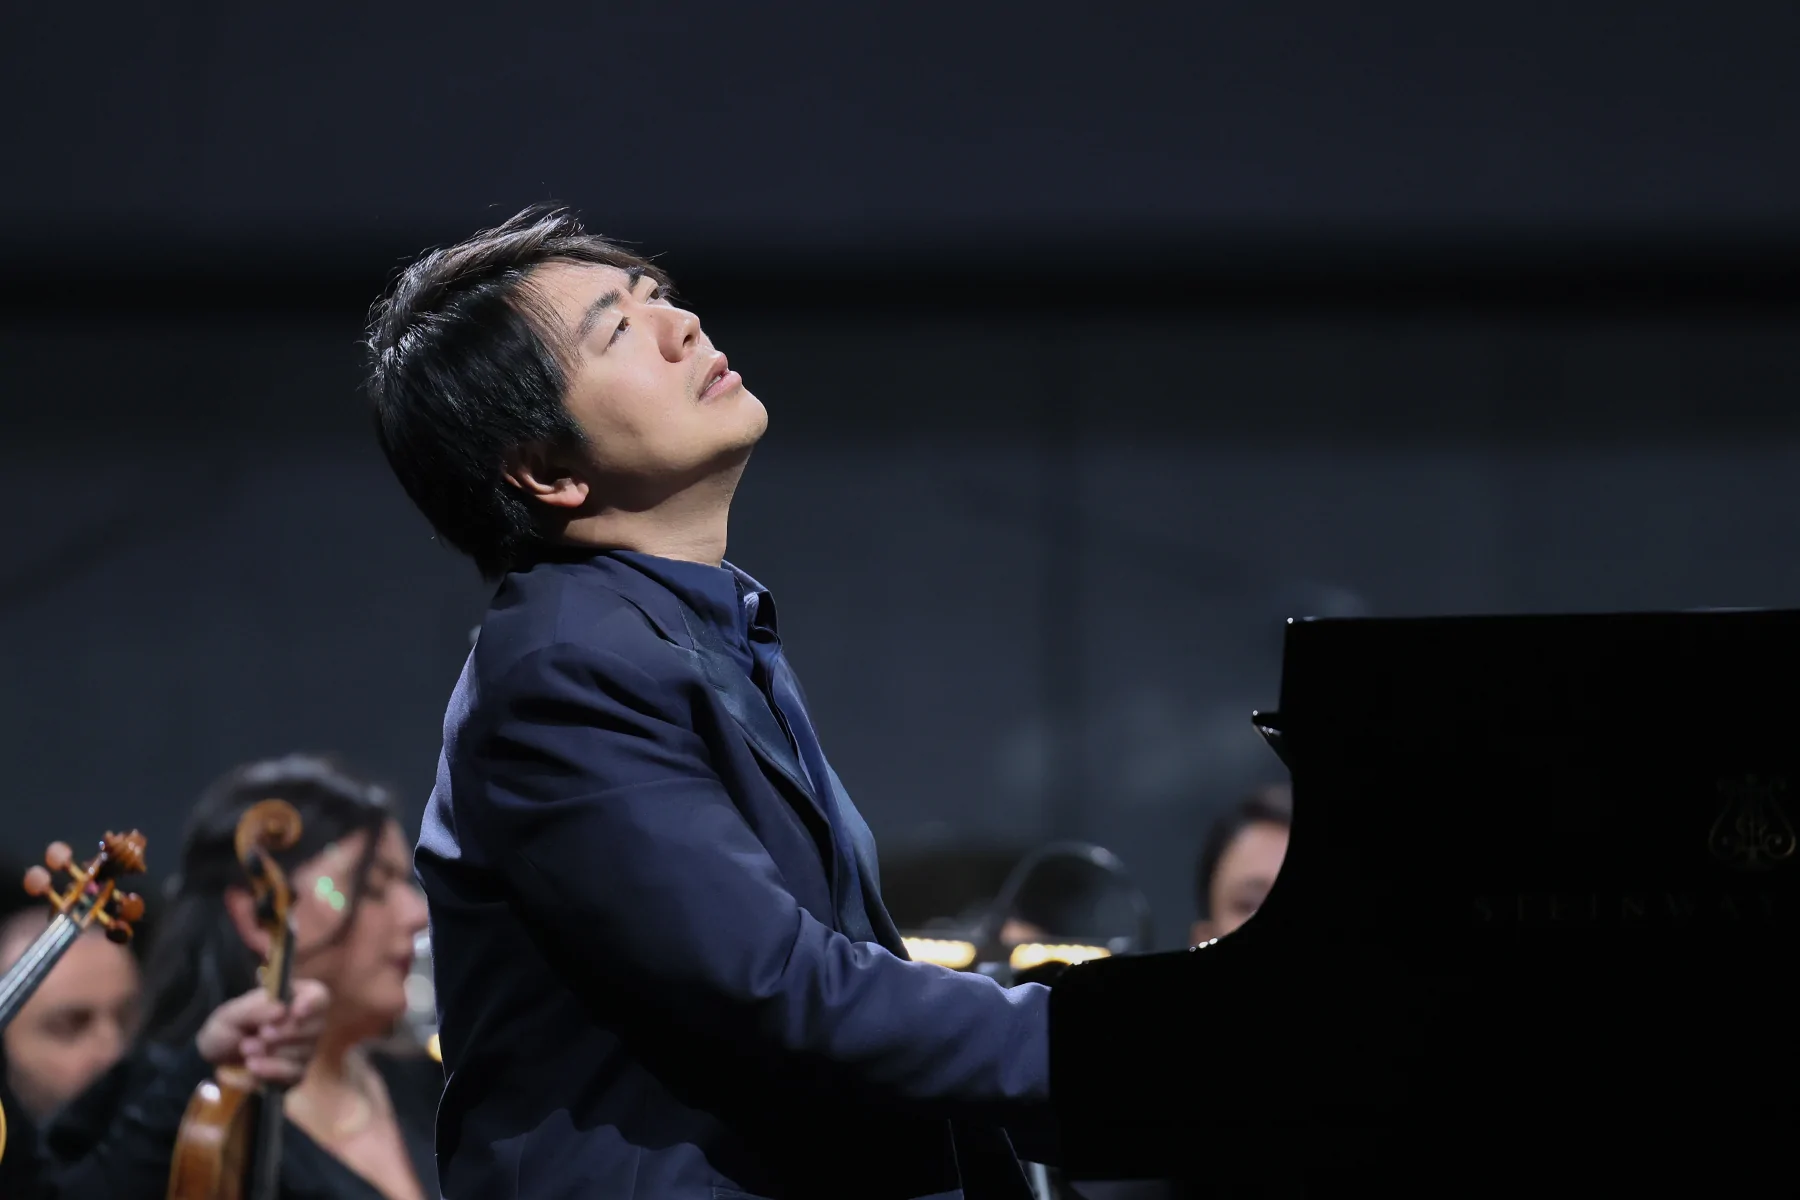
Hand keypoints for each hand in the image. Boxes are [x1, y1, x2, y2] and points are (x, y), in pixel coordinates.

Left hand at [194, 979, 329, 1087]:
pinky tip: (251, 1068)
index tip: (296, 1012)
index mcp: (295, 998)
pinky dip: (269, 1072)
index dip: (311, 1004)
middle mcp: (307, 1024)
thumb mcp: (230, 1014)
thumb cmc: (228, 1028)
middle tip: (260, 1035)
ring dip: (272, 1053)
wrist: (216, 1061)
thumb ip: (254, 1009)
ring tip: (245, 1050)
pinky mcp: (296, 1074)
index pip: (318, 997)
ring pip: (302, 1053)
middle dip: (284, 1033)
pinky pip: (291, 1075)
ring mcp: (304, 1051)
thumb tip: (281, 1010)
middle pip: (313, 1028)